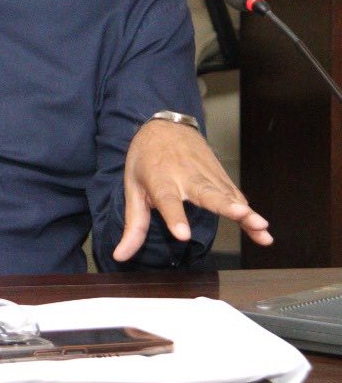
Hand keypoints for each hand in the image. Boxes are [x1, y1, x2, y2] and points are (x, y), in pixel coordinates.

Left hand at [115, 118, 272, 260]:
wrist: (165, 126)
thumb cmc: (144, 160)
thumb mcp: (132, 189)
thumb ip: (133, 225)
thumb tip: (120, 256)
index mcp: (160, 179)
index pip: (167, 200)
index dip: (174, 217)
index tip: (182, 235)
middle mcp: (186, 176)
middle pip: (208, 193)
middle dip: (226, 206)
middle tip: (243, 216)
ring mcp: (207, 174)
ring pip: (229, 195)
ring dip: (247, 212)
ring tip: (263, 229)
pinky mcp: (221, 176)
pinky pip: (235, 195)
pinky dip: (249, 212)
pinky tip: (261, 230)